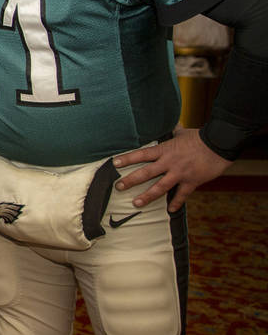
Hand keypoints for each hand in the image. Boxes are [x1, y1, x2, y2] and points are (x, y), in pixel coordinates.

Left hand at [113, 127, 231, 211]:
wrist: (219, 144)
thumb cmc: (200, 137)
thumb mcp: (182, 132)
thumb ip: (172, 131)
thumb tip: (169, 123)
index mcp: (165, 150)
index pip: (142, 154)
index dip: (128, 159)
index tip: (115, 163)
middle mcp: (169, 163)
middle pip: (146, 173)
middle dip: (130, 181)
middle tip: (118, 187)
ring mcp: (180, 173)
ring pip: (160, 187)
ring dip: (147, 196)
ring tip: (136, 203)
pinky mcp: (192, 181)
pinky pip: (182, 195)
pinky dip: (176, 203)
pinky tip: (170, 210)